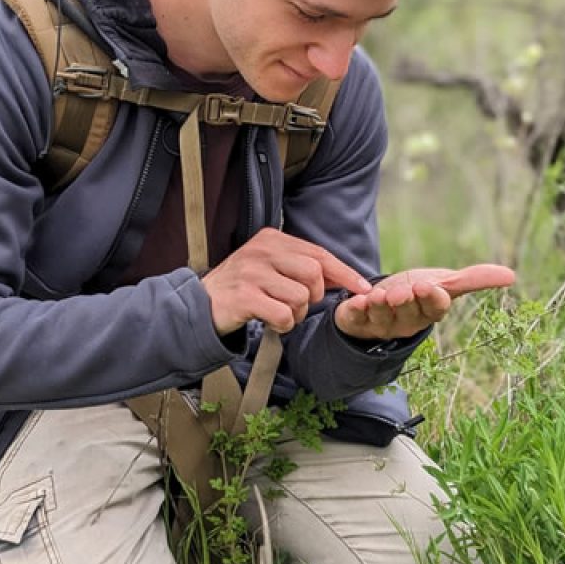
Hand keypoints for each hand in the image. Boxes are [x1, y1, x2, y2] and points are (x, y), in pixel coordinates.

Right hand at [201, 228, 372, 334]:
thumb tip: (346, 278)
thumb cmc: (243, 288)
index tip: (364, 288)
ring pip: (300, 297)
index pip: (319, 254)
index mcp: (272, 239)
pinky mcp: (244, 297)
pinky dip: (282, 324)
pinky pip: (283, 315)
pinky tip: (268, 321)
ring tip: (277, 312)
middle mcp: (262, 251)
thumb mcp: (270, 267)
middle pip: (314, 274)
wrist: (200, 305)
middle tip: (296, 304)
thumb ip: (302, 267)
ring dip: (295, 313)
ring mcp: (251, 273)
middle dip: (313, 296)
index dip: (345, 273)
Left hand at [334, 264, 515, 339]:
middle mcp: (406, 322)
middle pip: (409, 313)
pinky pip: (356, 317)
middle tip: (404, 291)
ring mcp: (381, 323)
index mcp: (429, 312)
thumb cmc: (416, 292)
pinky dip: (356, 309)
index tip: (429, 285)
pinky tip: (358, 300)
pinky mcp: (356, 320)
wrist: (379, 302)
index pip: (435, 309)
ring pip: (383, 317)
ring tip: (381, 295)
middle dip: (407, 301)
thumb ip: (473, 279)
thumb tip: (512, 276)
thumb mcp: (443, 282)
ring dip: (382, 306)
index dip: (432, 299)